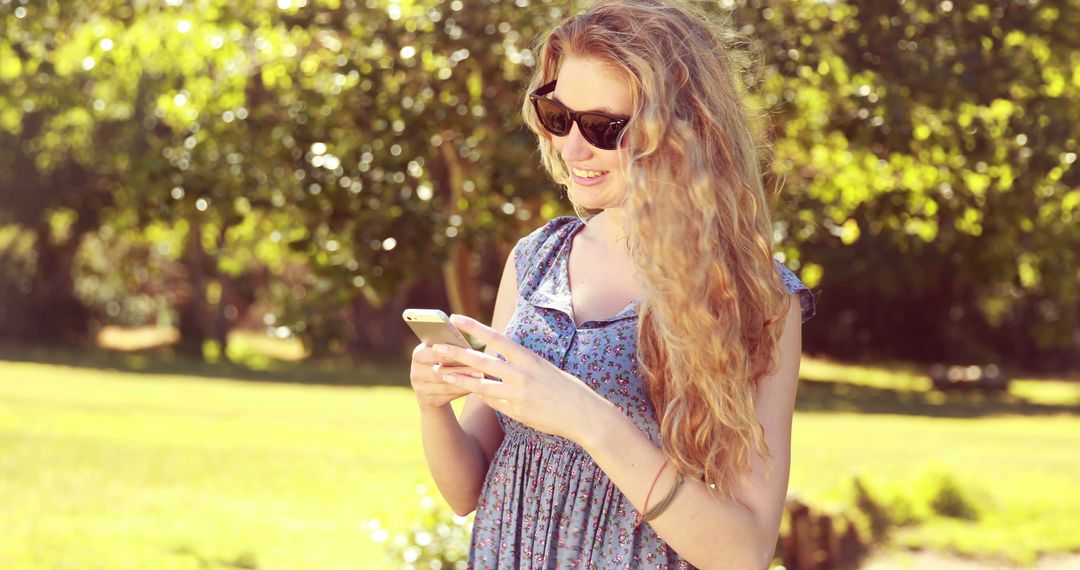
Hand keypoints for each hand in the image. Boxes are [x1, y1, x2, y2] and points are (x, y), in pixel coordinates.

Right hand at [409, 342, 486, 409]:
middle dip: (461, 371)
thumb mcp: (441, 352)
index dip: (447, 354)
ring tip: (481, 379)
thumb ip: (450, 348)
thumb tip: (468, 348)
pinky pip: (449, 397)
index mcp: (418, 355)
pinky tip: (476, 388)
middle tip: (480, 370)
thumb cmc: (443, 361)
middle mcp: (415, 373)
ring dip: (464, 383)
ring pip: (446, 387)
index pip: (430, 353)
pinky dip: (463, 392)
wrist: (431, 384)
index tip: (466, 352)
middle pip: (439, 373)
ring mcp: (421, 389)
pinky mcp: (429, 401)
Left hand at [431, 314, 614, 442]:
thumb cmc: (566, 388)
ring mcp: (517, 394)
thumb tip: (498, 361)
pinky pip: (491, 402)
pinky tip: (469, 391)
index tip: (455, 319)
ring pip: (479, 384)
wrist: (583, 414)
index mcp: (528, 358)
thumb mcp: (544, 368)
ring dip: (457, 378)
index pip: (495, 338)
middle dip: (455, 354)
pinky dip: (481, 396)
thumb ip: (520, 364)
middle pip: (480, 361)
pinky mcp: (515, 412)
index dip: (473, 328)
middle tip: (434, 347)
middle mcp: (521, 373)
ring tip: (438, 373)